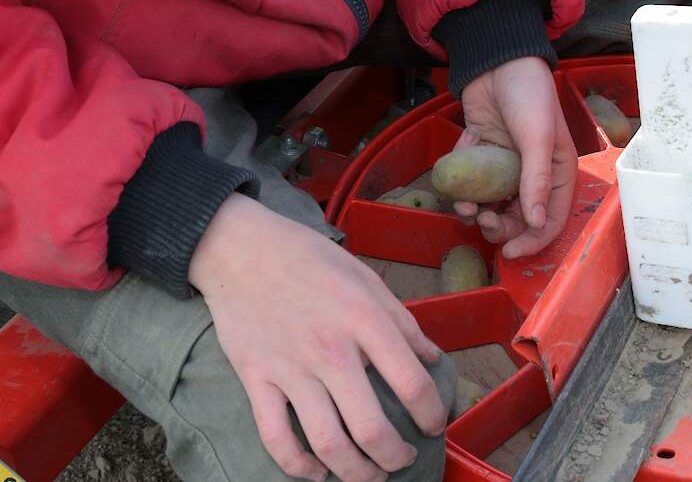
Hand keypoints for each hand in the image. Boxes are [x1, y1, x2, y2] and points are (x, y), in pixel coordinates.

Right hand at [189, 193, 445, 481]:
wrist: (241, 249)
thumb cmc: (309, 259)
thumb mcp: (367, 279)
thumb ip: (403, 323)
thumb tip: (433, 358)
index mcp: (365, 321)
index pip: (412, 384)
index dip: (432, 414)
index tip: (434, 425)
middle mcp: (331, 351)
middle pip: (372, 429)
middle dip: (395, 457)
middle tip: (403, 460)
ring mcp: (290, 370)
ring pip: (327, 444)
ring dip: (355, 472)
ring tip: (370, 475)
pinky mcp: (256, 380)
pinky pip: (277, 438)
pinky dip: (299, 466)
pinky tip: (317, 472)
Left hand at [455, 56, 577, 257]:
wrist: (497, 61)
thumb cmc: (529, 95)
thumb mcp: (537, 138)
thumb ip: (535, 181)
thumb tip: (536, 223)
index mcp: (556, 174)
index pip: (550, 221)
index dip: (533, 241)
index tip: (509, 252)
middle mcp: (531, 176)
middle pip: (518, 219)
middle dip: (500, 226)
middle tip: (483, 220)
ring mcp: (504, 168)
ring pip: (491, 205)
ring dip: (476, 212)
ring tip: (465, 206)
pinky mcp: (481, 158)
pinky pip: (471, 185)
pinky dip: (461, 191)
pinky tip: (455, 186)